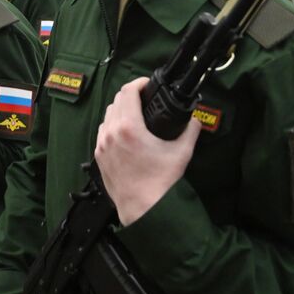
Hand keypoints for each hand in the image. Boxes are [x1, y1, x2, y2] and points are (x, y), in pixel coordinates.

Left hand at [95, 77, 201, 225]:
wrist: (144, 209)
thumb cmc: (161, 183)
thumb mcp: (182, 152)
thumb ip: (190, 131)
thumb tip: (194, 120)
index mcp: (128, 128)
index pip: (127, 92)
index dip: (138, 83)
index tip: (147, 85)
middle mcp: (111, 134)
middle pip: (116, 101)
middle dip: (130, 96)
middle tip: (145, 99)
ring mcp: (102, 146)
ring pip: (107, 116)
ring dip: (120, 111)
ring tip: (136, 115)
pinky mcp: (99, 157)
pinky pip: (103, 133)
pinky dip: (113, 127)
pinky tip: (126, 134)